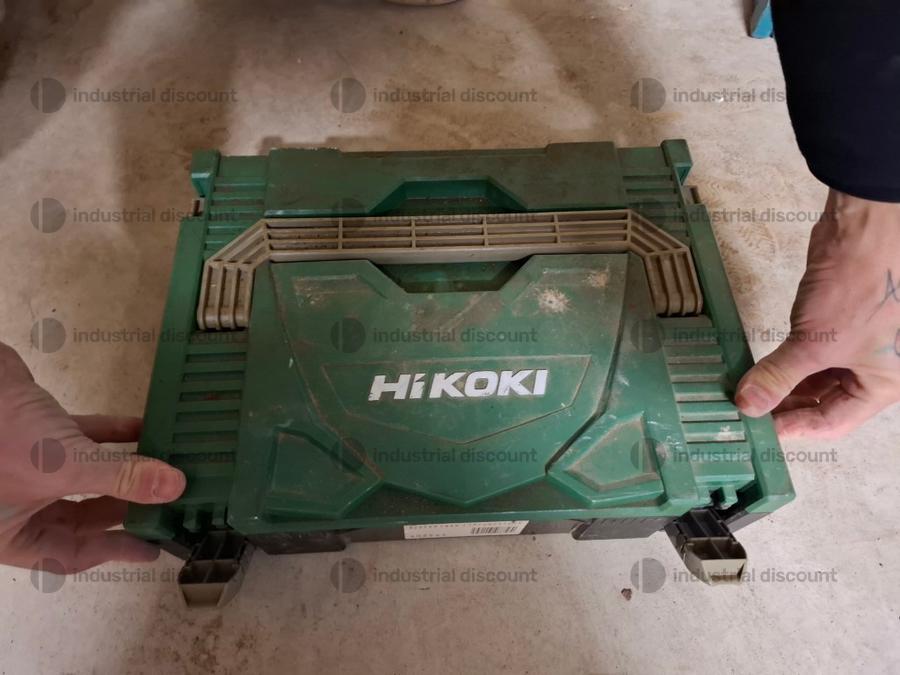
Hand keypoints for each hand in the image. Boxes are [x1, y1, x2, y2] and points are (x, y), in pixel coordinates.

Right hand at [0, 342, 184, 572]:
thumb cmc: (2, 436)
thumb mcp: (65, 466)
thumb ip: (120, 478)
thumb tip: (174, 488)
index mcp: (9, 533)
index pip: (69, 556)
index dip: (114, 550)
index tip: (153, 546)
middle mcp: (17, 504)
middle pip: (79, 517)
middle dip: (124, 508)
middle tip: (165, 505)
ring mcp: (26, 466)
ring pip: (83, 477)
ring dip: (123, 469)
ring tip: (164, 469)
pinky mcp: (35, 429)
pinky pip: (81, 440)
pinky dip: (112, 435)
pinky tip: (145, 429)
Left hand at [736, 189, 899, 438]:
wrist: (867, 231)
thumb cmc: (859, 290)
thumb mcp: (815, 343)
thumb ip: (778, 376)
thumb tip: (748, 404)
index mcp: (884, 384)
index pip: (833, 422)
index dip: (793, 427)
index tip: (757, 428)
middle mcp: (876, 368)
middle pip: (825, 401)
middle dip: (786, 405)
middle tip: (746, 410)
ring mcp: (858, 344)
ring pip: (817, 377)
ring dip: (783, 383)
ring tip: (748, 392)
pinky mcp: (838, 321)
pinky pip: (811, 351)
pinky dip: (787, 360)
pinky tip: (760, 367)